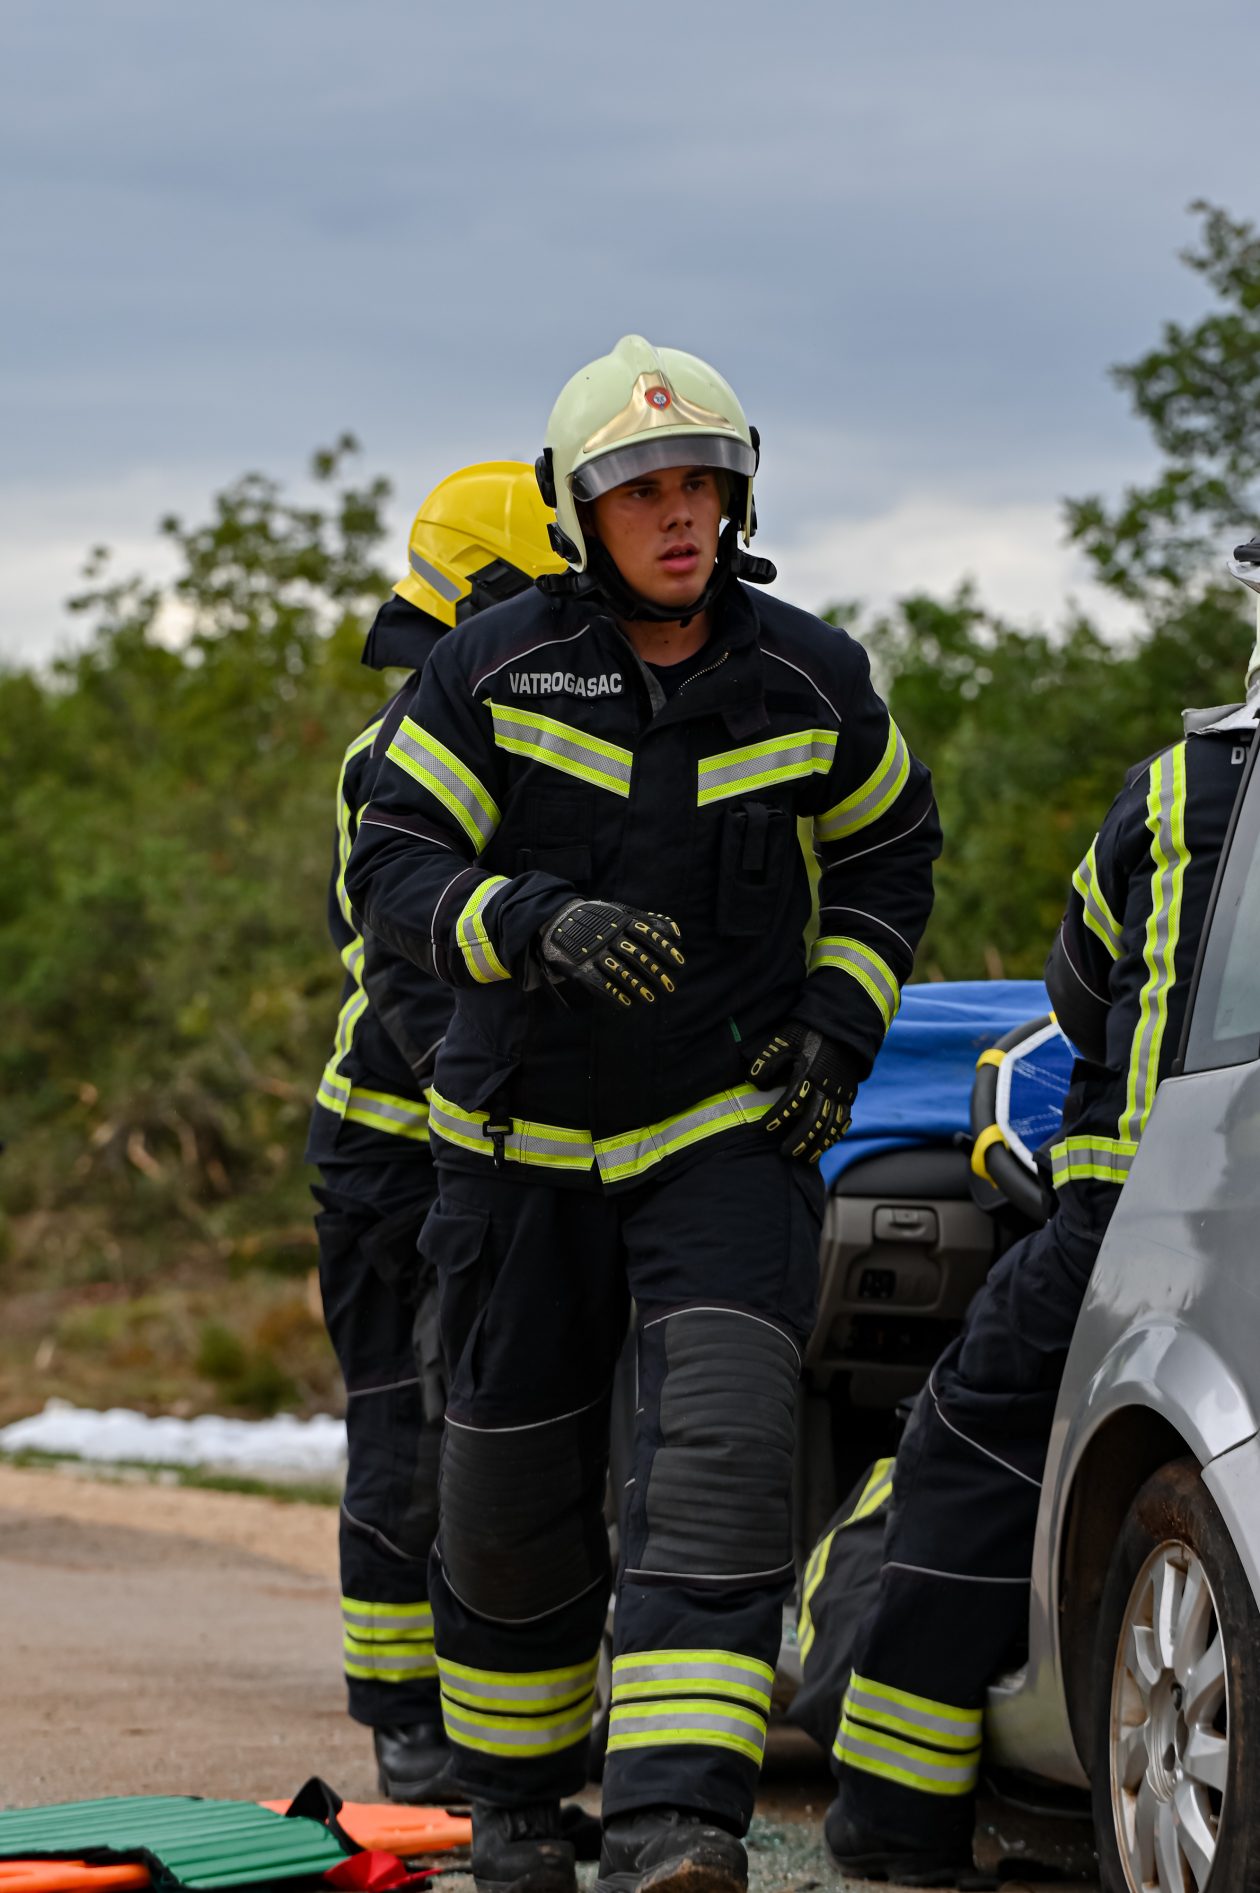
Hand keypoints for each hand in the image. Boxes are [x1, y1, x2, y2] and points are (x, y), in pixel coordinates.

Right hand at [539, 899, 683, 1010]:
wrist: (559, 921)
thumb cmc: (599, 920)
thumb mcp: (623, 913)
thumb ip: (650, 921)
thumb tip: (677, 934)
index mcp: (620, 922)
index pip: (648, 936)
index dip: (665, 950)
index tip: (679, 964)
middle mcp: (609, 937)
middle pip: (636, 956)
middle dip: (655, 972)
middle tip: (670, 987)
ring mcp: (594, 953)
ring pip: (620, 971)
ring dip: (637, 987)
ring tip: (651, 998)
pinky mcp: (580, 968)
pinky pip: (598, 983)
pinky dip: (613, 994)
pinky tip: (627, 1004)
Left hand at [749, 1022, 860, 1162]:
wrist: (842, 1028)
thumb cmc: (808, 1034)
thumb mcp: (785, 1040)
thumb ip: (768, 1061)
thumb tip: (755, 1083)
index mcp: (808, 1072)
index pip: (790, 1100)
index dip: (776, 1117)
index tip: (761, 1129)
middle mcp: (826, 1086)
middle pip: (814, 1119)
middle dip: (799, 1139)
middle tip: (785, 1153)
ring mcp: (840, 1092)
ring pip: (831, 1124)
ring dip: (819, 1143)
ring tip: (807, 1158)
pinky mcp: (849, 1095)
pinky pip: (844, 1120)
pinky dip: (835, 1135)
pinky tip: (826, 1145)